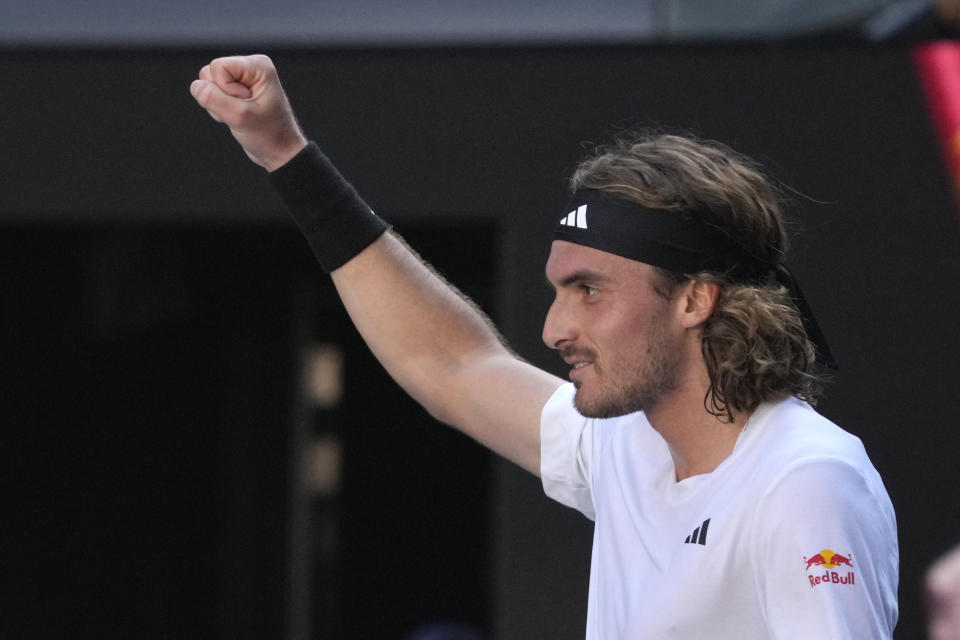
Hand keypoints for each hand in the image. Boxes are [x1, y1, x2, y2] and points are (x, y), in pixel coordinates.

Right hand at [190, 54, 307, 171]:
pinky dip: (219, 110)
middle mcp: (250, 67)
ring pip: (207, 83)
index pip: (218, 66)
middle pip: (210, 72)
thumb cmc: (269, 135)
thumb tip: (196, 86)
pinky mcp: (235, 91)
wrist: (279, 153)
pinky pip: (211, 94)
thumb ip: (213, 98)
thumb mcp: (240, 117)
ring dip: (218, 105)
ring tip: (239, 116)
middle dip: (220, 97)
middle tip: (243, 111)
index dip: (225, 90)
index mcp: (258, 65)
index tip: (246, 103)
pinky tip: (236, 118)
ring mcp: (242, 79)